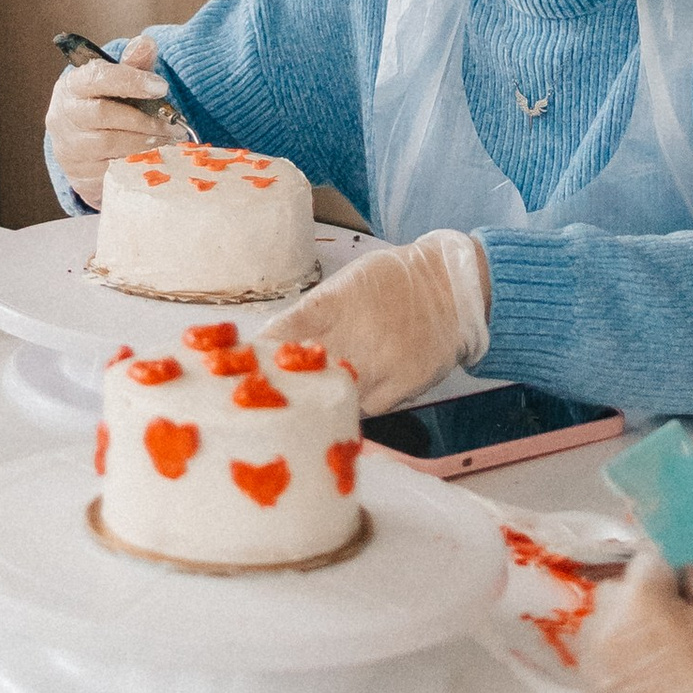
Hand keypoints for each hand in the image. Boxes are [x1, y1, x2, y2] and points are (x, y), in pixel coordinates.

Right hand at [46, 31, 178, 202]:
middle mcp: (64, 116)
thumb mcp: (117, 82)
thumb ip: (133, 63)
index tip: (162, 86)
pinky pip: (113, 168)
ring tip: (170, 139)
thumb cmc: (104, 105)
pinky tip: (156, 155)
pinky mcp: (81, 173)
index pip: (97, 77)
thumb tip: (147, 42)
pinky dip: (138, 161)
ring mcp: (70, 147)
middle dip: (144, 119)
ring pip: (111, 144)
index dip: (131, 80)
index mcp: (72, 86)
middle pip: (104, 114)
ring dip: (145, 141)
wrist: (80, 145)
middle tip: (173, 124)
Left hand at [273, 229, 488, 411]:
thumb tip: (277, 340)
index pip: (286, 330)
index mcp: (336, 302)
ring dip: (312, 404)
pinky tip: (335, 412)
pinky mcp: (402, 387)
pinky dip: (348, 411)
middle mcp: (356, 335)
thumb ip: (317, 313)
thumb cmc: (394, 280)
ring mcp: (380, 364)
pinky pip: (365, 410)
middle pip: (306, 370)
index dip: (262, 352)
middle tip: (257, 397)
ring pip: (334, 397)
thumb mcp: (349, 282)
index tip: (240, 365)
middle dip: (280, 384)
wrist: (452, 288)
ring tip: (291, 412)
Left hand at [582, 549, 692, 692]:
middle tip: (678, 626)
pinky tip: (652, 683)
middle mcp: (606, 624)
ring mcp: (595, 664)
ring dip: (629, 630)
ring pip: (607, 627)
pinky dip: (622, 663)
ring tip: (664, 657)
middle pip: (620, 591)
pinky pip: (604, 662)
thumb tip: (687, 576)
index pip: (649, 560)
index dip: (673, 574)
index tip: (688, 592)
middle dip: (645, 599)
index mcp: (641, 597)